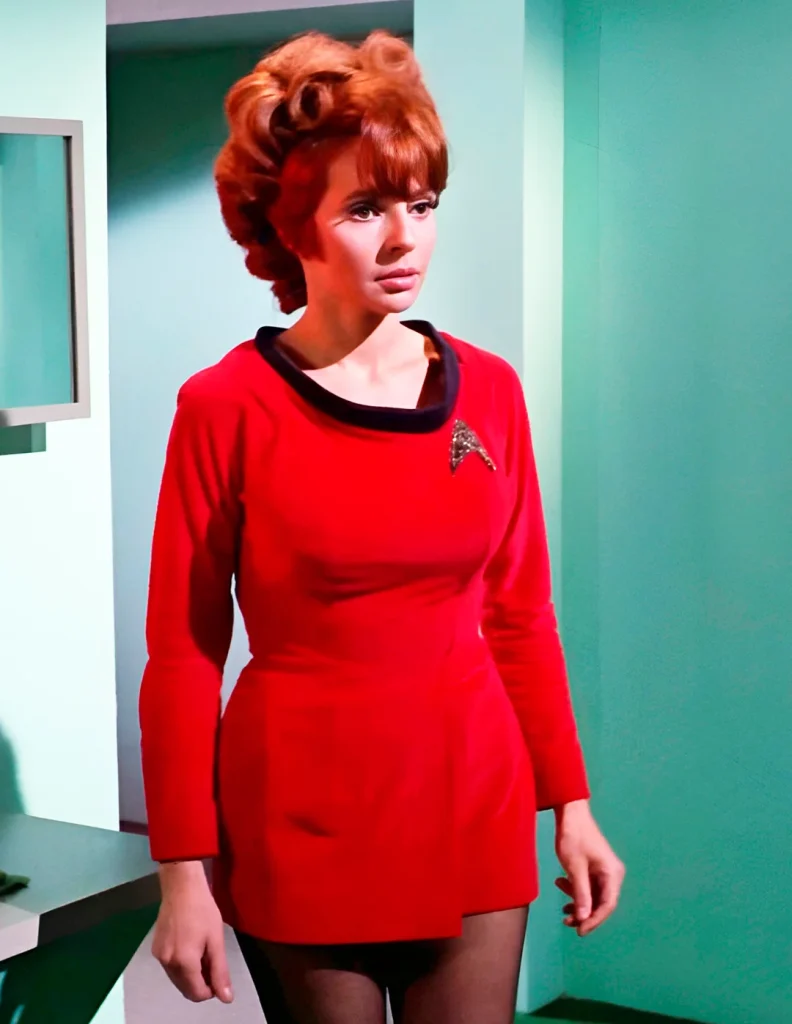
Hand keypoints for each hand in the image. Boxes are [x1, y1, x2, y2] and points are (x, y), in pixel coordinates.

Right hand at [152, 861, 233, 1003]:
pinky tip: (190, 947)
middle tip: (212, 962)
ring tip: (203, 952)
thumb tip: (226, 998)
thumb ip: (220, 971)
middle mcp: (167, 963)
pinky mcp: (155, 948)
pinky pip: (170, 967)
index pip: (196, 993)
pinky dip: (181, 965)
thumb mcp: (216, 940)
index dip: (211, 990)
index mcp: (184, 963)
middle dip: (201, 982)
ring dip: (191, 974)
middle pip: (185, 988)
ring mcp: (159, 956)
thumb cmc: (202, 909)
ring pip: (177, 979)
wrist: (181, 886)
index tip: (218, 975)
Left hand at [553, 800, 624, 936]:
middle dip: (584, 913)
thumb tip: (584, 919)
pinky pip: (588, 886)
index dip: (594, 921)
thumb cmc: (573, 837)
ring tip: (561, 906)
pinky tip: (560, 883)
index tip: (579, 931)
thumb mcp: (575, 868)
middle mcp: (612, 874)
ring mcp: (604, 871)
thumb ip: (581, 893)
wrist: (570, 813)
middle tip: (566, 921)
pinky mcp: (595, 868)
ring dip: (578, 902)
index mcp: (612, 874)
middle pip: (601, 903)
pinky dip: (576, 890)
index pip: (608, 905)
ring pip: (593, 896)